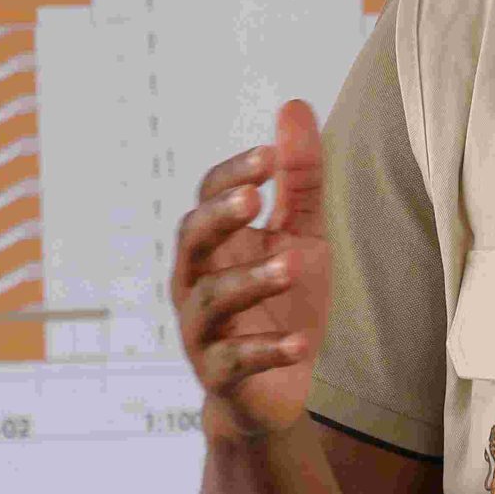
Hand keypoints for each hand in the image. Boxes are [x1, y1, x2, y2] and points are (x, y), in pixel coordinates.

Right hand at [171, 100, 333, 440]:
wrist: (279, 388)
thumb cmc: (286, 301)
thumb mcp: (303, 233)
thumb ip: (298, 178)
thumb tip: (293, 105)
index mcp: (216, 244)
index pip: (209, 198)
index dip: (234, 176)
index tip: (269, 157)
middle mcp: (198, 281)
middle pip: (192, 241)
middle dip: (218, 219)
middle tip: (252, 201)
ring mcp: (205, 331)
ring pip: (211, 300)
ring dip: (250, 280)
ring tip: (292, 264)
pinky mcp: (222, 376)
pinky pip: (234, 362)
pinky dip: (265, 351)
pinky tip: (299, 342)